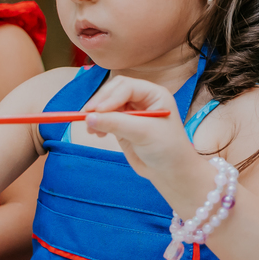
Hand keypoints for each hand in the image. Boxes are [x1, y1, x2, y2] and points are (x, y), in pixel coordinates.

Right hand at [82, 76, 200, 180]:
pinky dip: (98, 124)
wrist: (171, 172)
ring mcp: (132, 113)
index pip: (126, 87)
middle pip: (114, 92)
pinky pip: (106, 119)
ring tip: (91, 129)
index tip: (97, 111)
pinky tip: (96, 134)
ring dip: (96, 114)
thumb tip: (89, 117)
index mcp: (154, 94)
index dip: (110, 97)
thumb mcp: (144, 133)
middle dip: (100, 103)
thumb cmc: (167, 149)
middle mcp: (143, 100)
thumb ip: (117, 123)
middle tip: (86, 116)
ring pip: (107, 105)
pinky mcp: (123, 126)